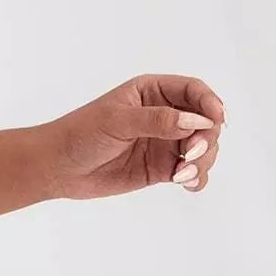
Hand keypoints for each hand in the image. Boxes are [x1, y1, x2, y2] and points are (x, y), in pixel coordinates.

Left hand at [42, 73, 226, 200]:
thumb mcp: (117, 121)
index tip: (217, 119)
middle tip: (190, 154)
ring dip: (202, 161)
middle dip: (206, 139)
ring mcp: (164, 142)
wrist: (58, 167)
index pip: (193, 90)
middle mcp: (163, 115)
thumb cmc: (80, 134)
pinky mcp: (161, 168)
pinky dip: (196, 178)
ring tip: (181, 175)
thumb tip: (197, 121)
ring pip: (202, 149)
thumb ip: (156, 120)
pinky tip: (187, 184)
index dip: (210, 102)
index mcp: (151, 92)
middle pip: (205, 122)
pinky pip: (191, 172)